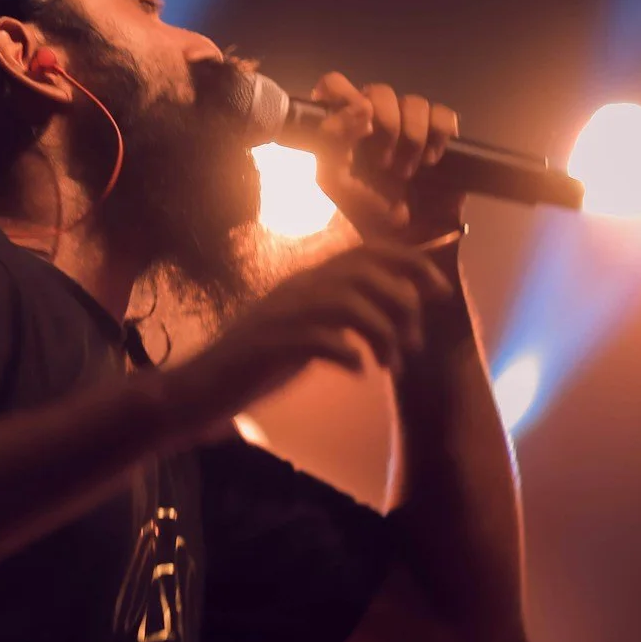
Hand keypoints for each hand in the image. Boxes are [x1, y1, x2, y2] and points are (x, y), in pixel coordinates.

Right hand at [159, 243, 453, 435]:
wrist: (201, 389)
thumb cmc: (257, 362)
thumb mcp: (305, 329)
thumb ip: (338, 314)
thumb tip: (389, 311)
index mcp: (308, 280)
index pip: (367, 252)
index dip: (410, 262)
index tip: (439, 290)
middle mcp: (297, 288)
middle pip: (364, 271)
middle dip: (402, 300)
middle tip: (415, 338)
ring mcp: (282, 313)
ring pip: (348, 302)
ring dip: (381, 332)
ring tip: (390, 363)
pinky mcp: (271, 343)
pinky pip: (321, 339)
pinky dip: (349, 354)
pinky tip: (358, 373)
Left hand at [305, 72, 462, 244]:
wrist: (403, 239)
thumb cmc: (362, 210)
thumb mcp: (334, 179)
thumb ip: (333, 139)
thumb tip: (362, 106)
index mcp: (342, 124)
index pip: (336, 85)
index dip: (343, 94)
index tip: (354, 125)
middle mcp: (374, 117)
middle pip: (381, 91)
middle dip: (384, 128)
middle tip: (382, 164)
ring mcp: (408, 124)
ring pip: (415, 102)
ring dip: (411, 138)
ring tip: (405, 172)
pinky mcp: (439, 134)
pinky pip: (444, 115)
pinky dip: (439, 136)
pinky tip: (430, 161)